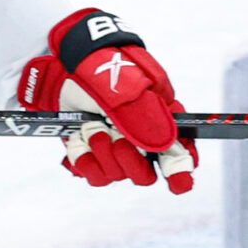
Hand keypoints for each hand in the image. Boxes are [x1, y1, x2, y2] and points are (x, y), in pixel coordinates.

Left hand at [17, 9, 196, 192]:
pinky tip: (81, 138)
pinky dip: (84, 159)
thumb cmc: (103, 68)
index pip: (179, 153)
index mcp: (161, 119)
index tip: (178, 183)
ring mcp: (116, 148)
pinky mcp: (93, 154)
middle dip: (129, 160)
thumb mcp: (126, 88)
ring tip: (91, 126)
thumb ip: (145, 117)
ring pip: (117, 175)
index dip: (181, 170)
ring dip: (101, 151)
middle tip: (116, 139)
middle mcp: (140, 139)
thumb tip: (165, 145)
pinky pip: (93, 175)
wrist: (66, 64)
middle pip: (145, 174)